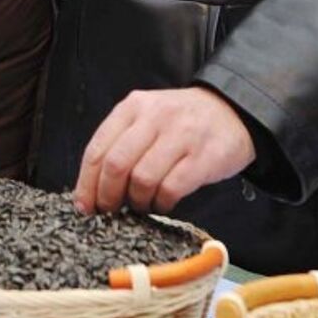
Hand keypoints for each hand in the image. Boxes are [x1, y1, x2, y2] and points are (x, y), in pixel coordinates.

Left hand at [74, 87, 255, 214]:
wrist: (233, 111)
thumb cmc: (182, 122)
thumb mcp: (148, 118)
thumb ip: (121, 144)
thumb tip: (91, 190)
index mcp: (134, 106)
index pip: (98, 148)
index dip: (86, 183)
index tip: (84, 206)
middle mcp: (155, 116)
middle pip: (116, 165)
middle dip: (107, 196)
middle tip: (111, 211)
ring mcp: (182, 135)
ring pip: (142, 179)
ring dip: (137, 201)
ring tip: (143, 203)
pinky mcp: (204, 156)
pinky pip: (171, 188)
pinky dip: (161, 203)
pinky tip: (163, 202)